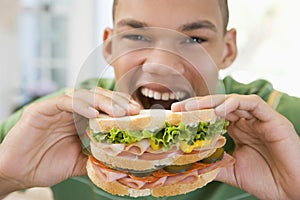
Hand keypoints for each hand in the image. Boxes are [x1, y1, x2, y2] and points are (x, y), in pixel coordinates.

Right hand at [0, 87, 140, 195]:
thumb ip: (96, 156)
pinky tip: (94, 114)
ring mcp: (57, 108)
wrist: (18, 173)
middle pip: (99, 98)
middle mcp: (71, 111)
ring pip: (84, 96)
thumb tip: (120, 158)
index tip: (138, 115)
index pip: (105, 107)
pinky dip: (80, 105)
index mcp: (80, 120)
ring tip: (120, 112)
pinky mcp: (42, 109)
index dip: (122, 108)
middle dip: (118, 103)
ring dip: (104, 102)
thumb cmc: (46, 165)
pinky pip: (64, 102)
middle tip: (134, 111)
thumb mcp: (79, 162)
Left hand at [172, 94, 299, 199]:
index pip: (213, 116)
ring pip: (233, 101)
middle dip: (198, 105)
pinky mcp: (272, 119)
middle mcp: (247, 122)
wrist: (294, 191)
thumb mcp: (233, 171)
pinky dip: (234, 104)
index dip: (196, 114)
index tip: (176, 116)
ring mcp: (259, 119)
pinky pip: (253, 104)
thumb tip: (192, 164)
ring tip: (193, 108)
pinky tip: (219, 111)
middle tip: (179, 108)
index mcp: (238, 131)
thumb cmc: (268, 180)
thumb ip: (215, 164)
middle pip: (219, 105)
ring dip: (211, 102)